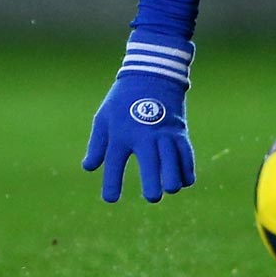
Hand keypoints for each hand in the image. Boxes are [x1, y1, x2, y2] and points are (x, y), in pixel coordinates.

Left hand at [83, 52, 194, 202]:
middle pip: (150, 162)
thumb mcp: (103, 119)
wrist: (150, 76)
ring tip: (170, 189)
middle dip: (152, 182)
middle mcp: (143, 135)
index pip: (114, 162)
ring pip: (173, 159)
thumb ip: (97, 145)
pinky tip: (184, 181)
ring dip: (173, 177)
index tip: (109, 200)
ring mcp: (163, 133)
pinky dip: (187, 169)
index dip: (111, 183)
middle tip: (152, 197)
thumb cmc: (122, 101)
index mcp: (120, 133)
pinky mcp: (179, 132)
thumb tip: (88, 168)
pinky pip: (186, 154)